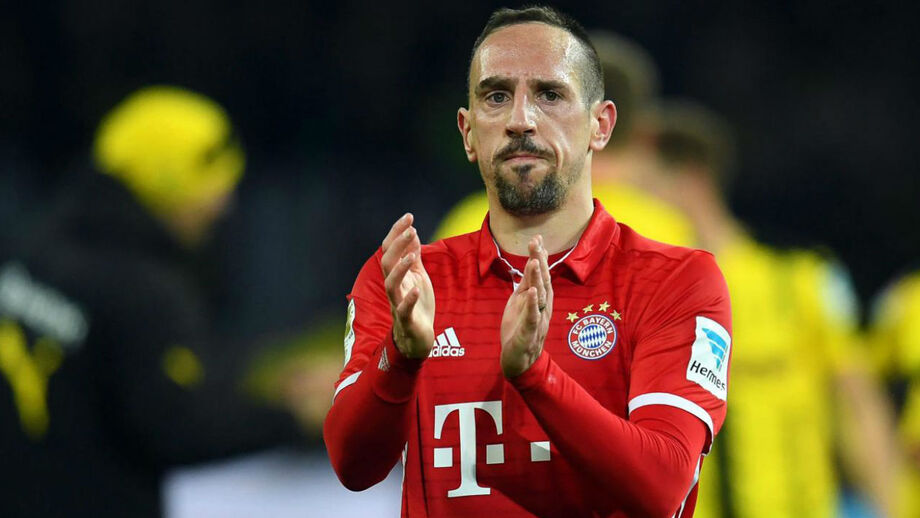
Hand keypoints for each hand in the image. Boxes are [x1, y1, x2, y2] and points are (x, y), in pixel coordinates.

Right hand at [381, 213, 434, 358]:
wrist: (418, 340)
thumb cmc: (417, 306)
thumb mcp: (418, 277)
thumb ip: (413, 257)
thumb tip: (412, 233)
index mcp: (397, 276)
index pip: (390, 250)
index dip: (397, 233)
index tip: (408, 216)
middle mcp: (394, 288)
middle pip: (387, 263)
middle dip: (397, 245)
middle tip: (411, 229)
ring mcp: (398, 304)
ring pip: (391, 285)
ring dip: (400, 269)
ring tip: (412, 256)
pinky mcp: (407, 321)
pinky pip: (403, 309)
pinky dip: (409, 299)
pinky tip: (416, 289)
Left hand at [500, 235, 551, 377]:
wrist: (519, 361)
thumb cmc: (519, 329)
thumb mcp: (520, 302)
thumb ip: (526, 284)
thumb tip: (530, 262)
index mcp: (538, 299)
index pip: (540, 274)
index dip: (539, 257)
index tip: (537, 238)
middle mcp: (542, 307)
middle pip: (543, 281)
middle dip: (539, 261)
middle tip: (536, 242)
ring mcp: (537, 319)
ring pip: (540, 297)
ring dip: (537, 278)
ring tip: (535, 261)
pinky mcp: (529, 332)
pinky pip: (532, 317)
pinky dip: (533, 304)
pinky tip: (532, 292)